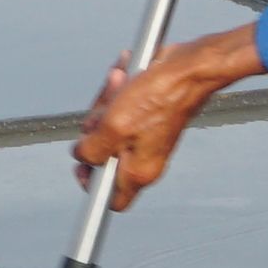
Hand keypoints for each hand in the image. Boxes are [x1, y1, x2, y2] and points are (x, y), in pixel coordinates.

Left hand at [74, 25, 267, 208]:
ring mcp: (144, 136)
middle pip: (102, 153)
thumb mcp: (114, 127)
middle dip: (96, 127)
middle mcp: (143, 158)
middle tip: (105, 112)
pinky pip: (118, 106)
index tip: (82, 164)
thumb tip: (81, 155)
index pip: (110, 198)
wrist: (187, 68)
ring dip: (106, 100)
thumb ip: (91, 150)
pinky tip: (124, 76)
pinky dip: (117, 90)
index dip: (91, 183)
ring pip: (107, 126)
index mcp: (138, 171)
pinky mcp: (145, 116)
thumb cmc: (160, 96)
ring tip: (119, 83)